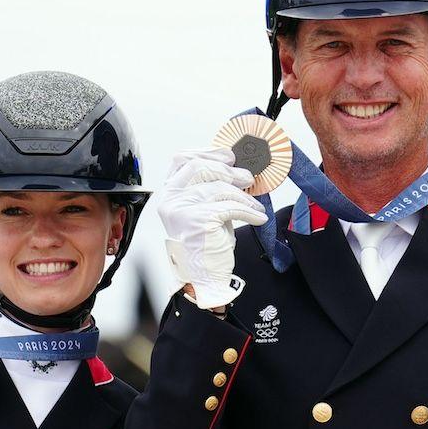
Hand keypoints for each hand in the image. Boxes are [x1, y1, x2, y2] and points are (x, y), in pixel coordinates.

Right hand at [157, 147, 268, 309]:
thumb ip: (211, 187)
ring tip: (254, 204)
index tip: (228, 155)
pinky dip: (249, 211)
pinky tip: (258, 217)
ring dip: (243, 195)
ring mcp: (181, 210)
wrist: (204, 276)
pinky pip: (230, 207)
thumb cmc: (205, 243)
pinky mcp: (198, 221)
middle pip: (200, 167)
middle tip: (247, 178)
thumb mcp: (205, 208)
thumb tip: (236, 168)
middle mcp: (170, 199)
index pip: (182, 159)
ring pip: (218, 188)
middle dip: (228, 170)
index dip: (207, 152)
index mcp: (169, 193)